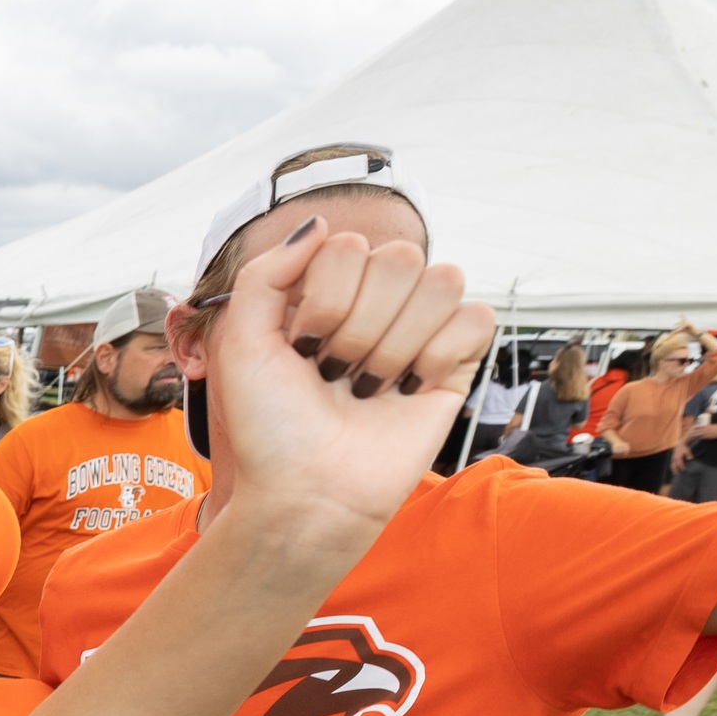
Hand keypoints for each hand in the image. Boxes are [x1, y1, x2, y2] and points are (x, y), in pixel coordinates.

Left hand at [210, 215, 494, 540]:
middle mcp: (378, 302)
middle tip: (334, 373)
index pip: (350, 244)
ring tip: (368, 386)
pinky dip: (437, 357)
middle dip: (357, 325)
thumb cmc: (271, 426)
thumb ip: (266, 273)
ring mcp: (420, 329)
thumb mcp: (242, 343)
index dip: (324, 300)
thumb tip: (320, 224)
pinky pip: (475, 318)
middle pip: (398, 256)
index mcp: (330, 289)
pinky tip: (408, 390)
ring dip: (394, 344)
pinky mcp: (456, 363)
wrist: (307, 491)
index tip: (302, 351)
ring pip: (441, 280)